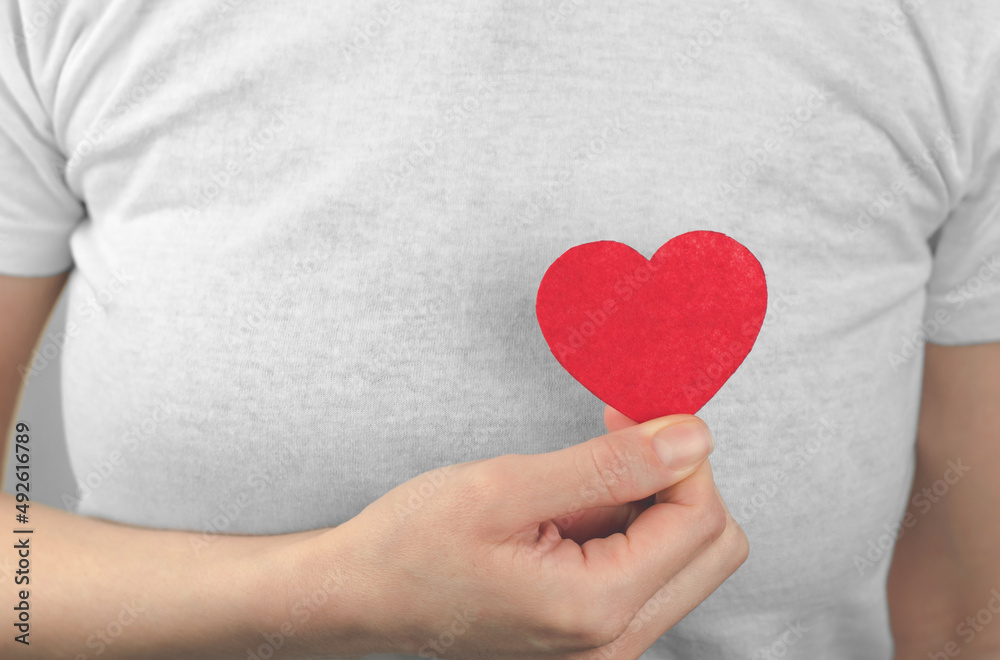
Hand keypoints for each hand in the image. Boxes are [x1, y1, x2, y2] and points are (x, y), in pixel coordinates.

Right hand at [309, 408, 748, 658]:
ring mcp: (604, 645)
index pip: (701, 519)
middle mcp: (613, 643)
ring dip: (651, 501)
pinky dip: (627, 525)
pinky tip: (571, 506)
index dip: (679, 452)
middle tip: (616, 437)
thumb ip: (611, 464)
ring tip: (576, 479)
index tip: (629, 412)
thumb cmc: (411, 545)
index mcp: (596, 609)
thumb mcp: (505, 487)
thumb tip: (692, 437)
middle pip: (713, 546)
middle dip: (678, 479)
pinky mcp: (591, 633)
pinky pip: (648, 571)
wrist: (361, 596)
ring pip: (686, 558)